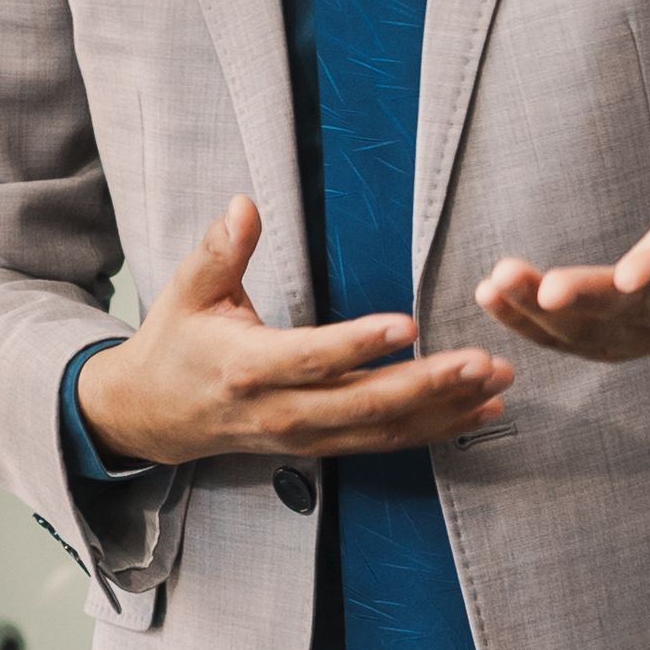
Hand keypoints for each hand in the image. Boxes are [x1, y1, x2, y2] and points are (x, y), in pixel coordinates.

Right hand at [70, 196, 511, 470]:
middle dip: (430, 384)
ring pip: (382, 429)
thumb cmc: (176, 344)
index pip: (314, 357)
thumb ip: (221, 250)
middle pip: (363, 403)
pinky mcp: (320, 445)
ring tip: (497, 383)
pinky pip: (382, 443)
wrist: (151, 417)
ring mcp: (304, 436)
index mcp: (249, 365)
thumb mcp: (187, 291)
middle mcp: (280, 410)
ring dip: (444, 410)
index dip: (361, 344)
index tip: (408, 324)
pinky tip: (477, 412)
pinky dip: (433, 431)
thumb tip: (244, 204)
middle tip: (484, 361)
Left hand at [474, 107, 649, 365]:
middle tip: (548, 289)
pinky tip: (491, 297)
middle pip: (639, 311)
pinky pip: (572, 342)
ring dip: (543, 317)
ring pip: (596, 334)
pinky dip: (529, 325)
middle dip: (593, 301)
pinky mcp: (620, 340)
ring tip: (497, 283)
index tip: (630, 274)